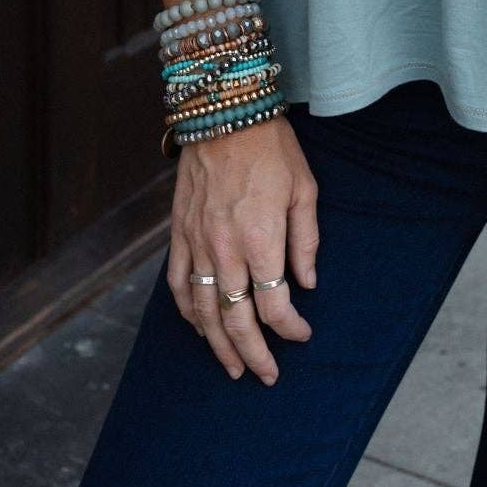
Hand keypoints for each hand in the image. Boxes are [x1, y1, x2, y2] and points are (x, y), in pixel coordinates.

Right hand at [167, 115, 319, 383]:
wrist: (225, 112)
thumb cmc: (272, 148)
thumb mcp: (304, 189)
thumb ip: (305, 241)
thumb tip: (307, 284)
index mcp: (261, 238)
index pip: (274, 304)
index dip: (290, 328)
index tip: (302, 334)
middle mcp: (226, 248)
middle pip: (236, 319)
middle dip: (253, 354)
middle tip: (266, 375)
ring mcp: (198, 243)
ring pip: (204, 310)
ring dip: (217, 344)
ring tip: (231, 367)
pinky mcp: (180, 233)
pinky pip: (179, 283)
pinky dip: (188, 311)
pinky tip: (199, 326)